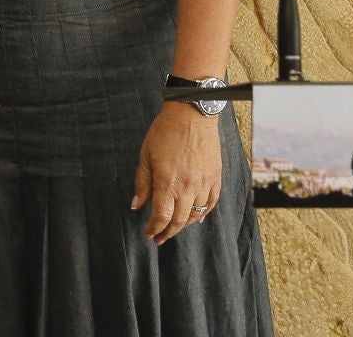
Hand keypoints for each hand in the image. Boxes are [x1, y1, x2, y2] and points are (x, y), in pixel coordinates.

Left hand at [131, 104, 220, 245]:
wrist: (192, 114)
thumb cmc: (165, 132)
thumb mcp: (146, 155)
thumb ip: (143, 182)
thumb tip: (137, 205)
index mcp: (168, 182)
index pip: (161, 216)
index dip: (154, 229)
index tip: (149, 233)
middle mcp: (188, 187)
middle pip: (179, 221)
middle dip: (168, 232)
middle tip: (160, 238)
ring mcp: (204, 183)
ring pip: (196, 215)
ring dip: (185, 225)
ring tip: (175, 228)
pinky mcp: (215, 178)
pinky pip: (212, 203)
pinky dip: (204, 214)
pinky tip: (198, 217)